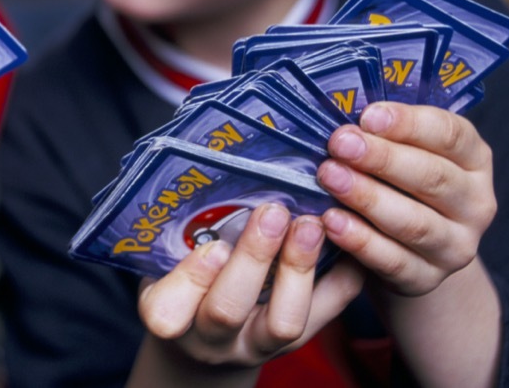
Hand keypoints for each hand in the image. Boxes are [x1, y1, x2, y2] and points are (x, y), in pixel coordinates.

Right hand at [137, 205, 363, 368]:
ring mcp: (255, 344)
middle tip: (273, 212)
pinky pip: (326, 315)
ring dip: (299, 268)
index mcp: (168, 316)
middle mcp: (209, 339)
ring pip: (283, 323)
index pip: (167, 313)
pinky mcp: (295, 343)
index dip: (191, 282)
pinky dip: (342, 277)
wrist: (206, 335)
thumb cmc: (177, 279)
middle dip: (254, 258)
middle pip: (228, 310)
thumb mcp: (163, 260)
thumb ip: (176, 232)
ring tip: (311, 224)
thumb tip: (202, 165)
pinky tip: (345, 238)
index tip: (213, 246)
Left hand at [317, 101, 496, 295]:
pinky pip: (393, 260)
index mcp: (474, 160)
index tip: (367, 116)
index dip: (409, 123)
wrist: (409, 252)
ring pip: (414, 221)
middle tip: (339, 143)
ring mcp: (457, 246)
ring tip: (330, 177)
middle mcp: (476, 203)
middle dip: (382, 158)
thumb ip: (384, 133)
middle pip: (432, 177)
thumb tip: (340, 109)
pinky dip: (360, 240)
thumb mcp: (402, 152)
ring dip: (368, 197)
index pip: (451, 135)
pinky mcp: (428, 279)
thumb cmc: (398, 185)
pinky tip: (331, 222)